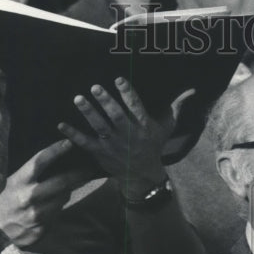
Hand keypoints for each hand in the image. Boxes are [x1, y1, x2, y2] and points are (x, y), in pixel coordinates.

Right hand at [0, 140, 94, 245]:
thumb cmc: (0, 203)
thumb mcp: (9, 184)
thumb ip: (28, 176)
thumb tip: (53, 165)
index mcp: (18, 183)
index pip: (40, 162)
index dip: (56, 150)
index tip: (69, 143)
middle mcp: (28, 198)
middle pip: (62, 182)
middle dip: (79, 174)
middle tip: (90, 169)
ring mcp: (35, 215)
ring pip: (63, 198)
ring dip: (67, 192)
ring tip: (67, 188)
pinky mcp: (40, 230)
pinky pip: (56, 214)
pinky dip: (57, 208)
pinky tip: (52, 206)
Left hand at [57, 78, 193, 201]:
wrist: (142, 174)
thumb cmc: (154, 146)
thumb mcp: (167, 127)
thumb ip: (176, 106)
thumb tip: (192, 90)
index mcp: (144, 126)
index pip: (136, 107)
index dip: (127, 93)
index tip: (119, 79)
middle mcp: (128, 134)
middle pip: (116, 116)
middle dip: (105, 101)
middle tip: (94, 87)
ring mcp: (113, 144)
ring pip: (99, 127)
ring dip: (88, 113)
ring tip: (78, 99)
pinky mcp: (100, 152)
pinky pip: (85, 142)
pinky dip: (73, 134)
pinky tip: (61, 124)